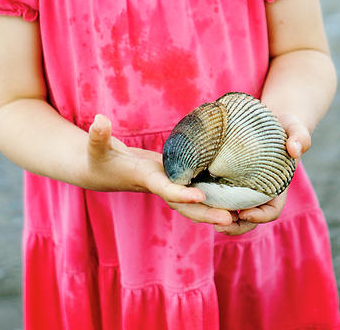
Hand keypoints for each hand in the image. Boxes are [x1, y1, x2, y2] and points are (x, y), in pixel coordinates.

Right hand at [86, 115, 233, 225]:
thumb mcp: (96, 147)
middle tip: (232, 219)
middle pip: (187, 205)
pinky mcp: (175, 179)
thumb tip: (99, 119)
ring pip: (195, 202)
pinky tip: (236, 196)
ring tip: (244, 214)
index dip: (182, 193)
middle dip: (207, 213)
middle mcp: (161, 186)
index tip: (200, 196)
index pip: (166, 189)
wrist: (100, 172)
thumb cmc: (98, 159)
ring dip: (216, 209)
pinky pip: (196, 191)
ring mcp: (169, 184)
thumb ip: (98, 135)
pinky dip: (213, 196)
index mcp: (146, 179)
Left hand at [214, 112, 309, 235]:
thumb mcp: (294, 128)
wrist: (269, 122)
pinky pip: (220, 197)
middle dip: (236, 226)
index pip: (272, 211)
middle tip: (220, 226)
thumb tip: (294, 149)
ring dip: (220, 218)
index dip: (260, 216)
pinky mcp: (229, 181)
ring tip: (205, 217)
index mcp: (277, 188)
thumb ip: (299, 137)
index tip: (246, 213)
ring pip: (233, 213)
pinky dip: (211, 202)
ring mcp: (244, 190)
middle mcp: (260, 194)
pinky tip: (197, 198)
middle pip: (250, 219)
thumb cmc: (284, 127)